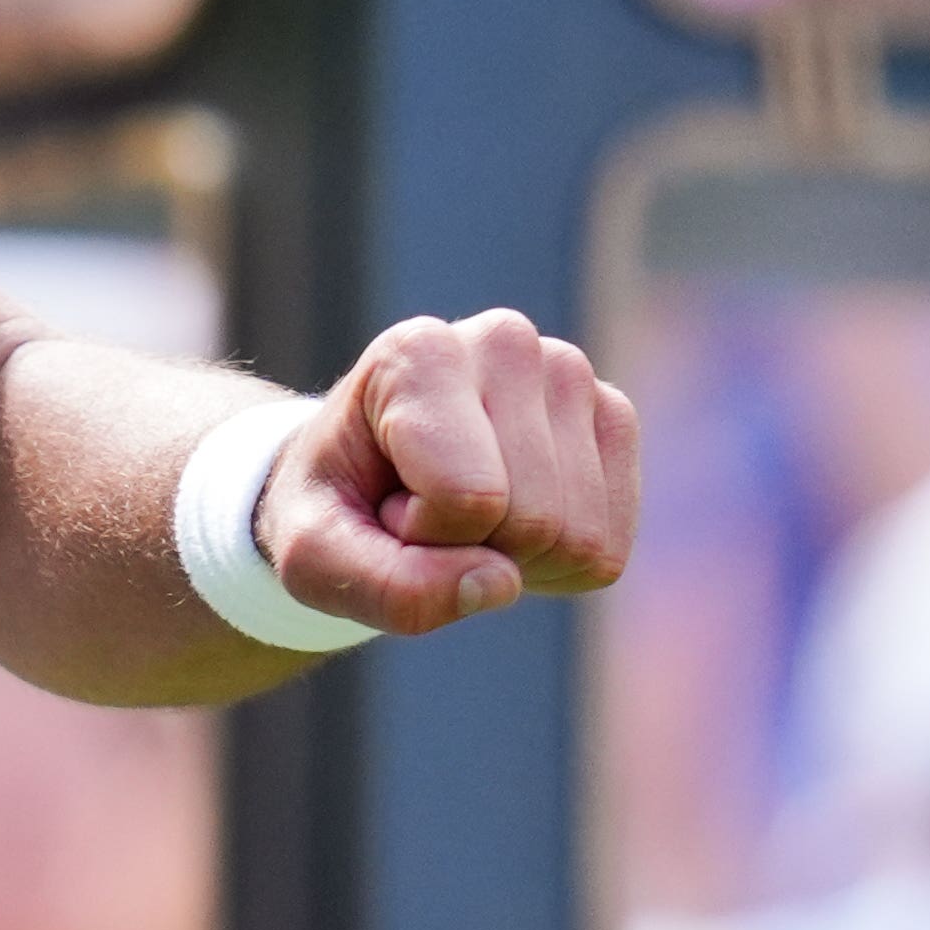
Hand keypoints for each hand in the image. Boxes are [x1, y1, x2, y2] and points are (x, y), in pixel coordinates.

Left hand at [267, 309, 641, 635]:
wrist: (359, 480)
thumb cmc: (333, 510)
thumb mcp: (316, 560)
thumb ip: (386, 586)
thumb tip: (500, 583)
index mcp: (419, 352)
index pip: (468, 497)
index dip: (421, 534)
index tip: (384, 500)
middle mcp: (507, 343)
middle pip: (534, 520)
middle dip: (471, 546)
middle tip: (422, 509)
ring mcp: (571, 375)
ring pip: (579, 537)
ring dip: (514, 557)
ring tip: (460, 509)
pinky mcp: (613, 418)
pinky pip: (608, 548)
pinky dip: (555, 563)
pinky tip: (509, 518)